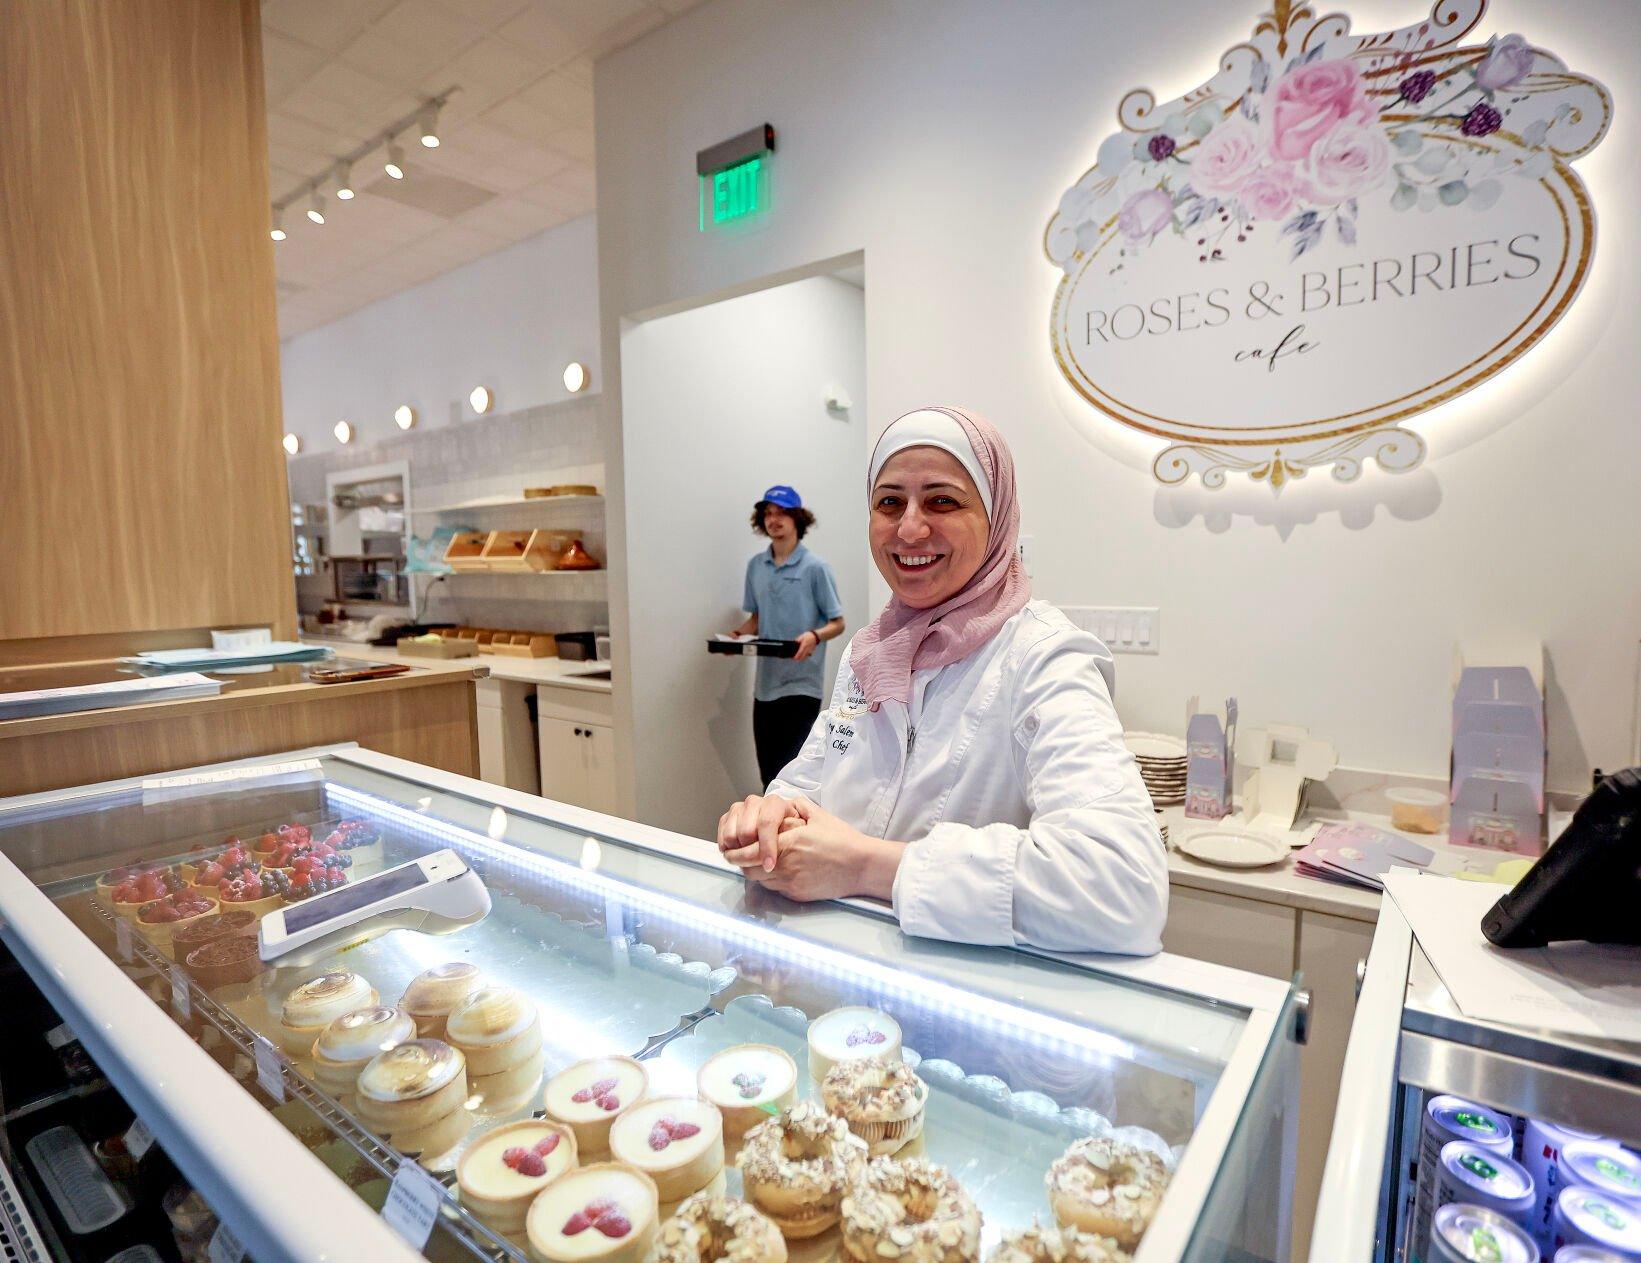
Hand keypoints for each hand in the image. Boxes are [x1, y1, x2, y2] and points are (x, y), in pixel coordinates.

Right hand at [716, 793, 801, 871]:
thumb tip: (791, 836)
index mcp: (774, 803)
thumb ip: (798, 829)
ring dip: (739, 852)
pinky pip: (722, 836)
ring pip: (731, 835)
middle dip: (752, 852)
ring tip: (751, 859)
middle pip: (746, 831)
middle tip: (760, 863)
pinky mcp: (727, 818)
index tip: (769, 866)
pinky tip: (739, 854)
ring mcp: (739, 809)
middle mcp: (754, 803)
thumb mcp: (803, 827)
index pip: (766, 822)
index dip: (767, 846)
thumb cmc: (792, 830)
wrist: (779, 826)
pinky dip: (728, 849)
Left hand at [741, 799, 904, 903]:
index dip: (735, 852)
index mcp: (788, 843)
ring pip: (759, 881)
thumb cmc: (842, 839)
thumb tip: (783, 803)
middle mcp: (786, 865)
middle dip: (741, 863)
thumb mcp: (818, 816)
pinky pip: (774, 889)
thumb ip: (797, 807)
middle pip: (749, 869)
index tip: (730, 849)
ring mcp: (791, 883)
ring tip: (756, 863)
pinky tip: (776, 872)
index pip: (749, 851)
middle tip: (738, 856)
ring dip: (754, 872)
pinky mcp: (797, 895)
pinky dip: (769, 881)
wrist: (861, 866)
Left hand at [792, 630, 818, 661]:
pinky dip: (805, 657)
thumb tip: (793, 644)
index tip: (794, 658)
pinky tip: (802, 657)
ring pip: (806, 656)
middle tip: (795, 659)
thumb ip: (797, 641)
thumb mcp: (801, 637)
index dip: (797, 655)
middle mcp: (807, 648)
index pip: (800, 652)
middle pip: (803, 655)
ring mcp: (810, 649)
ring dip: (802, 658)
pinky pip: (807, 655)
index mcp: (804, 644)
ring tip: (798, 659)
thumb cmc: (807, 635)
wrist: (815, 636)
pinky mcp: (812, 650)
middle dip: (799, 658)